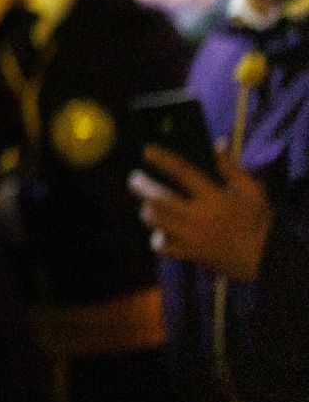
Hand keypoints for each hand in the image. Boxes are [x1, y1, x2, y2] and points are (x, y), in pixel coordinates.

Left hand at [129, 144, 273, 281]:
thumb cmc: (259, 220)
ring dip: (149, 212)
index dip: (163, 160)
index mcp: (214, 197)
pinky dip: (158, 240)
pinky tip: (161, 234)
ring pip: (157, 221)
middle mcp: (200, 215)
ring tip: (148, 205)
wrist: (267, 259)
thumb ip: (231, 167)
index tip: (147, 150)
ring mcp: (193, 236)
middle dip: (142, 186)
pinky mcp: (191, 254)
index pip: (183, 172)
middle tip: (134, 179)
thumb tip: (218, 143)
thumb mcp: (251, 190)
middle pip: (160, 198)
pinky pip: (164, 247)